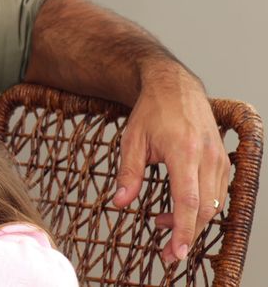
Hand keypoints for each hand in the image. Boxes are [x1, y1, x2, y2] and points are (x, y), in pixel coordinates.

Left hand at [113, 66, 229, 263]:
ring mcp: (218, 158)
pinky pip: (217, 193)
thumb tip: (119, 203)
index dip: (182, 228)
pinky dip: (200, 207)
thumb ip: (128, 174)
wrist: (174, 87)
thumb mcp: (131, 141)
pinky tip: (177, 210)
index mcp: (183, 150)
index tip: (175, 251)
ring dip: (191, 221)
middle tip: (167, 254)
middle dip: (187, 235)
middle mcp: (206, 156)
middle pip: (204, 208)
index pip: (187, 199)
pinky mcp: (222, 160)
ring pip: (213, 203)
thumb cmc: (150, 112)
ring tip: (160, 225)